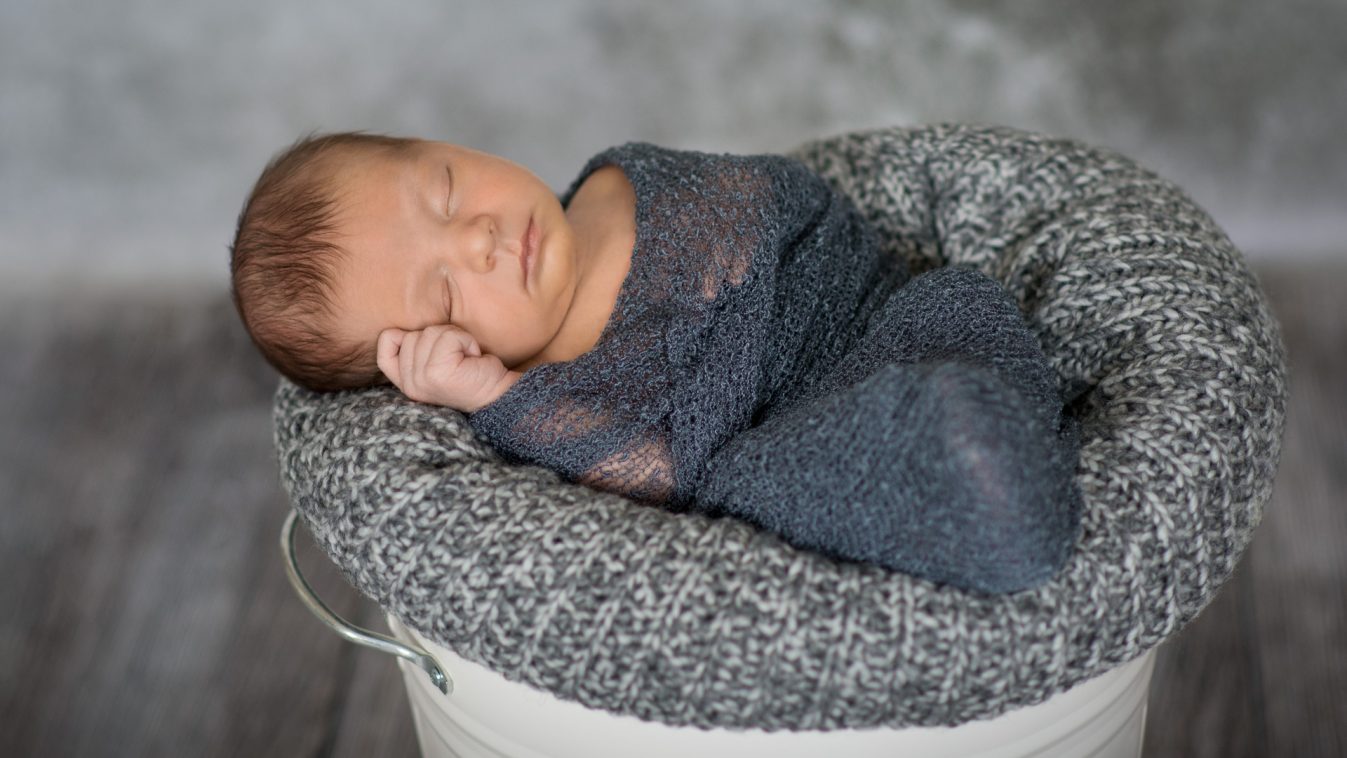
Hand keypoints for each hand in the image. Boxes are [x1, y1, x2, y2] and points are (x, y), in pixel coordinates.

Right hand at [377, 325, 518, 411]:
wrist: (498, 396)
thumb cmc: (470, 375)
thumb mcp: (435, 364)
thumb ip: (415, 351)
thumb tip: (402, 327)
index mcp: (406, 383)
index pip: (385, 345)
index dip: (402, 335)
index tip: (430, 346)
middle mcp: (409, 385)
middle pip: (413, 334)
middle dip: (440, 336)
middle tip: (457, 356)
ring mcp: (421, 380)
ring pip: (431, 333)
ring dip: (455, 338)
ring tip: (465, 357)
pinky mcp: (437, 373)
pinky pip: (448, 336)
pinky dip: (465, 340)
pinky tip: (472, 357)